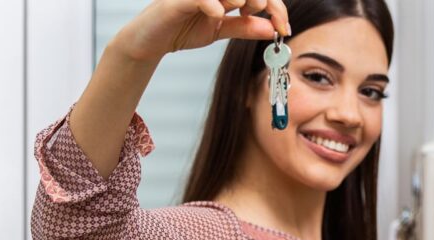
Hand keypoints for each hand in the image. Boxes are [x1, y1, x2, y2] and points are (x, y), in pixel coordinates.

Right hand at [110, 0, 289, 61]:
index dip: (276, 7)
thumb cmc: (181, 30)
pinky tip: (217, 15)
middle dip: (262, 0)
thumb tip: (271, 29)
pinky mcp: (179, 0)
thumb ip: (244, 27)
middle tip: (257, 15)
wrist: (150, 42)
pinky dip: (215, 6)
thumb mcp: (220, 30)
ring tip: (236, 10)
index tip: (283, 28)